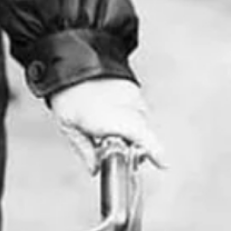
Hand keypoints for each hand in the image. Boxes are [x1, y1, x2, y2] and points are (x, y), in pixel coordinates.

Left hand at [48, 78, 165, 173]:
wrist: (68, 61)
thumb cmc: (67, 93)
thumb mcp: (69, 127)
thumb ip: (86, 151)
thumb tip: (95, 168)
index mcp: (112, 119)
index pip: (142, 138)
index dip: (155, 152)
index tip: (163, 164)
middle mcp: (128, 107)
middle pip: (141, 134)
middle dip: (131, 144)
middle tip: (110, 146)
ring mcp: (133, 95)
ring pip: (139, 120)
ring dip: (129, 127)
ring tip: (104, 123)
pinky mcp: (133, 87)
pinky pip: (135, 107)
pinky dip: (127, 112)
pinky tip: (109, 109)